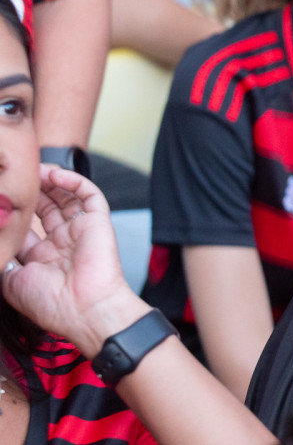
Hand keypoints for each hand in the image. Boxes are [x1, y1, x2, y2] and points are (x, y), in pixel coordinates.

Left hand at [2, 167, 142, 356]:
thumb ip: (5, 258)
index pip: (27, 226)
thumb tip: (0, 241)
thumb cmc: (51, 303)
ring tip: (35, 169)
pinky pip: (89, 194)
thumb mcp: (11, 282)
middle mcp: (62, 242)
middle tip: (18, 176)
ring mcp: (80, 230)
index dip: (16, 211)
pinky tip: (55, 175)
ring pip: (66, 196)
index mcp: (42, 258)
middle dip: (32, 191)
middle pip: (46, 207)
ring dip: (50, 181)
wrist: (84, 310)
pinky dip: (73, 181)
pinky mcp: (98, 221)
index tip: (5, 197)